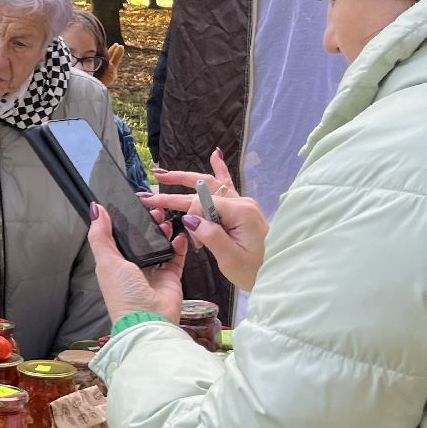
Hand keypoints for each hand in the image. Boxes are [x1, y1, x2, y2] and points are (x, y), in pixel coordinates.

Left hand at [87, 202, 187, 324]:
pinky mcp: (171, 277)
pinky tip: (181, 233)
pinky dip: (180, 245)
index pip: (121, 237)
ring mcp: (154, 271)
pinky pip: (177, 257)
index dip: (127, 222)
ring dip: (163, 232)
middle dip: (149, 224)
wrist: (149, 319)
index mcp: (115, 263)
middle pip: (143, 240)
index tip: (135, 205)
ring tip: (167, 219)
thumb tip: (96, 209)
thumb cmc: (123, 292)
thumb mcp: (107, 261)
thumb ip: (101, 235)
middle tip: (156, 211)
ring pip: (160, 245)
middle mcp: (134, 266)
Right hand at [144, 150, 268, 288]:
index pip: (203, 204)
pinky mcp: (242, 209)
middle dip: (172, 192)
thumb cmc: (256, 270)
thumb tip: (189, 218)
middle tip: (147, 195)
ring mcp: (242, 204)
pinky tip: (216, 155)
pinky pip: (227, 185)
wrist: (280, 272)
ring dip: (184, 179)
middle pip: (201, 190)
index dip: (191, 219)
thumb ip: (211, 236)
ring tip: (161, 173)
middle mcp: (241, 202)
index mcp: (240, 212)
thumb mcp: (232, 259)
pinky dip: (219, 170)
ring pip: (209, 185)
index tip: (195, 242)